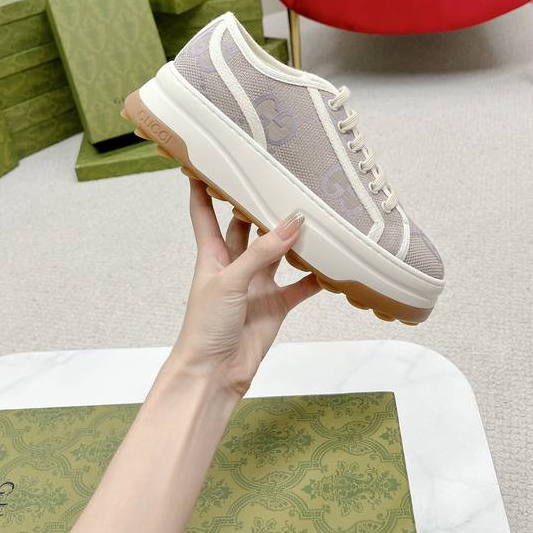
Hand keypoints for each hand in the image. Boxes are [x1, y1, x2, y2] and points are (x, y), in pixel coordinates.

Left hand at [169, 178, 319, 397]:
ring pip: (277, 252)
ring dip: (292, 237)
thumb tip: (293, 222)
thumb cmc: (206, 326)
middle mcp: (234, 265)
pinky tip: (331, 263)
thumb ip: (262, 252)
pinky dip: (315, 276)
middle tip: (279, 179)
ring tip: (313, 213)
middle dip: (259, 205)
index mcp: (212, 255)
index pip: (204, 212)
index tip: (204, 159)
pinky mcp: (275, 306)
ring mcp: (256, 285)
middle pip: (246, 226)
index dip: (201, 187)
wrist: (214, 373)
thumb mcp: (230, 281)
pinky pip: (299, 286)